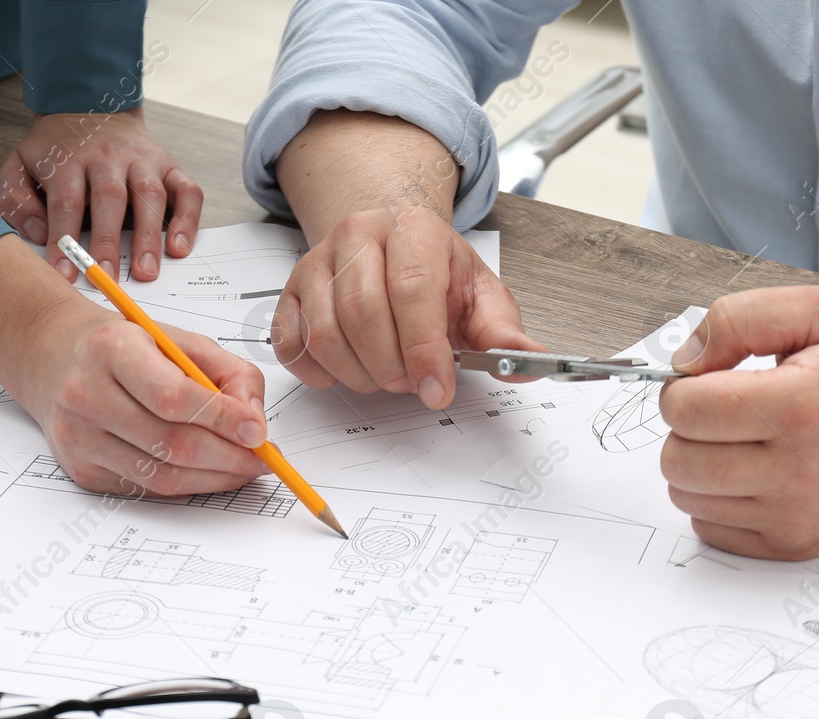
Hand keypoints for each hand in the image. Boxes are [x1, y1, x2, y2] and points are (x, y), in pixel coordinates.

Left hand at [0, 109, 203, 283]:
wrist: (91, 108)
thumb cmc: (56, 152)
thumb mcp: (19, 165)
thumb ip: (16, 198)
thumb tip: (38, 233)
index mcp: (69, 158)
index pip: (66, 199)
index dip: (65, 237)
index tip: (64, 273)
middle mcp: (108, 156)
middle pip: (110, 197)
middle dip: (109, 240)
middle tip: (108, 277)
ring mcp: (143, 161)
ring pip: (151, 195)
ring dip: (150, 236)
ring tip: (146, 272)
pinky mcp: (170, 167)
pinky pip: (188, 192)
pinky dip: (188, 220)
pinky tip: (179, 248)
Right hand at [19, 305, 268, 496]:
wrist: (59, 359)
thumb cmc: (128, 348)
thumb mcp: (181, 341)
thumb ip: (229, 373)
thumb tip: (254, 421)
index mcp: (112, 349)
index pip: (174, 397)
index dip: (223, 420)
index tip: (259, 432)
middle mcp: (86, 393)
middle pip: (171, 444)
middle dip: (229, 458)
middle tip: (262, 459)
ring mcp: (79, 436)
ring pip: (162, 476)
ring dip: (215, 478)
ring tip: (243, 467)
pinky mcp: (82, 469)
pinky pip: (147, 488)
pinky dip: (188, 485)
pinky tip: (208, 471)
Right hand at [272, 204, 540, 407]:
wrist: (390, 240)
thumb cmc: (435, 271)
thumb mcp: (479, 294)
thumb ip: (502, 331)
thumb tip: (530, 361)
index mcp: (412, 228)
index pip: (413, 289)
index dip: (425, 350)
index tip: (437, 390)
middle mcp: (358, 235)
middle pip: (364, 314)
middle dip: (393, 367)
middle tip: (414, 382)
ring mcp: (316, 262)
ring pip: (325, 334)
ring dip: (360, 374)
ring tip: (386, 374)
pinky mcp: (289, 291)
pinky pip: (290, 344)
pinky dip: (318, 372)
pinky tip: (348, 369)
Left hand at [659, 287, 818, 559]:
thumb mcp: (817, 312)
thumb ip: (739, 319)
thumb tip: (683, 361)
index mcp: (801, 407)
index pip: (687, 409)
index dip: (683, 387)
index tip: (707, 379)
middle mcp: (799, 472)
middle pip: (678, 460)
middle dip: (686, 428)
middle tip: (722, 410)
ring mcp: (795, 516)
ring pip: (687, 496)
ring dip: (698, 464)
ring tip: (740, 439)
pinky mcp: (792, 544)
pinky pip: (709, 527)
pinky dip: (716, 498)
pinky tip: (750, 472)